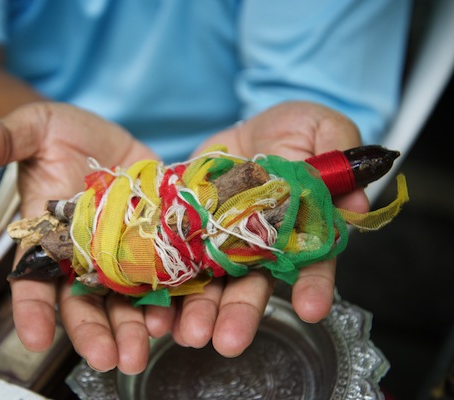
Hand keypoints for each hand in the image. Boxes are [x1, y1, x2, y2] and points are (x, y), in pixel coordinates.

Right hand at [0, 102, 158, 373]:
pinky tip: (179, 317)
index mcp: (46, 239)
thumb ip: (1, 140)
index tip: (35, 339)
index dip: (32, 309)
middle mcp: (82, 258)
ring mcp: (121, 256)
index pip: (32, 280)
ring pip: (124, 302)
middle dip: (93, 333)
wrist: (112, 136)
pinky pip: (164, 279)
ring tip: (144, 349)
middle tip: (107, 360)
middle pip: (83, 303)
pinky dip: (171, 300)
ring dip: (134, 328)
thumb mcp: (33, 128)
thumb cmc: (63, 134)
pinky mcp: (157, 246)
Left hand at [181, 101, 368, 356]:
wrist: (244, 132)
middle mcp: (262, 248)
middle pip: (254, 286)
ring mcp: (224, 245)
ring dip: (202, 311)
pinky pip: (177, 263)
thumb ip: (339, 157)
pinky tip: (157, 309)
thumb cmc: (294, 130)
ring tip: (190, 333)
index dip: (314, 285)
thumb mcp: (323, 129)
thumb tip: (357, 202)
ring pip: (213, 285)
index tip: (310, 309)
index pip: (313, 262)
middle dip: (242, 314)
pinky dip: (167, 287)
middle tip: (229, 341)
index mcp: (301, 229)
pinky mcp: (191, 235)